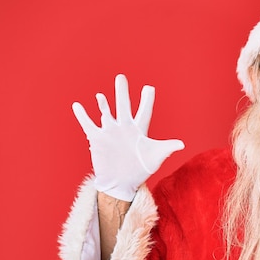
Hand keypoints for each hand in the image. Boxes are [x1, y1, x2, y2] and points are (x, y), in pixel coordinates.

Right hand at [72, 74, 184, 200]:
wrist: (122, 183)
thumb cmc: (140, 170)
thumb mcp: (155, 157)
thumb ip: (167, 148)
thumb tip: (182, 144)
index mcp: (139, 130)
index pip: (144, 112)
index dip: (147, 100)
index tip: (149, 88)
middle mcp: (124, 128)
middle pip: (123, 106)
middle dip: (122, 92)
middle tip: (121, 77)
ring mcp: (110, 132)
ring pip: (106, 113)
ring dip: (103, 103)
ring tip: (100, 95)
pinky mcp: (98, 139)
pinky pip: (88, 124)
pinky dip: (82, 115)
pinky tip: (77, 106)